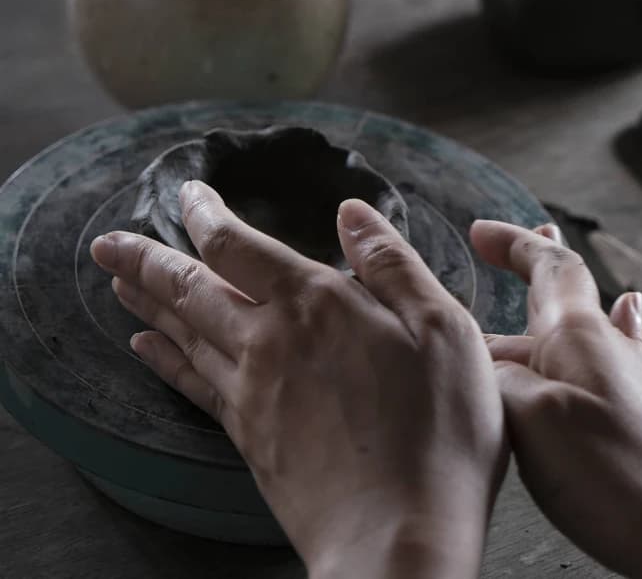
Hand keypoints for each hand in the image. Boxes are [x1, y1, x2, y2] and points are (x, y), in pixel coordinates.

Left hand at [91, 182, 506, 578]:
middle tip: (106, 244)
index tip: (185, 194)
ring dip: (148, 304)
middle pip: (191, 289)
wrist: (398, 539)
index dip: (204, 215)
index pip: (238, 246)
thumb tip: (352, 211)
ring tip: (118, 283)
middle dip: (145, 260)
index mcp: (316, 303)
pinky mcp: (249, 438)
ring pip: (183, 335)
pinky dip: (163, 361)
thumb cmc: (437, 429)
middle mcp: (270, 341)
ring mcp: (252, 393)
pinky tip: (144, 350)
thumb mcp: (443, 327)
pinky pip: (191, 385)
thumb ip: (391, 263)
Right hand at [472, 220, 641, 578]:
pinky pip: (617, 354)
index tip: (480, 231)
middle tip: (503, 245)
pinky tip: (628, 313)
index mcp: (579, 336)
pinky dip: (609, 326)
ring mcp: (634, 381)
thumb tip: (484, 364)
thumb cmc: (622, 479)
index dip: (511, 244)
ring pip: (585, 323)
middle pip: (563, 291)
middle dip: (529, 264)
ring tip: (549, 261)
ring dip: (555, 298)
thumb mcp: (534, 422)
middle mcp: (610, 348)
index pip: (546, 267)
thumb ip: (501, 381)